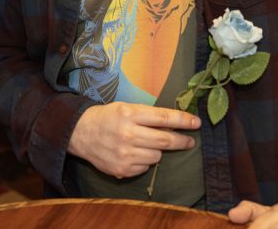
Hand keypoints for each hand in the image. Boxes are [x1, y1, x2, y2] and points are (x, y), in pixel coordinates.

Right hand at [67, 102, 199, 177]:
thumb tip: (174, 123)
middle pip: (165, 140)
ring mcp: (125, 154)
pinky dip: (144, 161)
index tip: (196, 122)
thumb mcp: (126, 108)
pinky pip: (145, 167)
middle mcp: (128, 134)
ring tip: (146, 144)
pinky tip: (134, 154)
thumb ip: (148, 116)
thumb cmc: (107, 118)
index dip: (183, 120)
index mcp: (130, 114)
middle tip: (190, 141)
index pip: (164, 118)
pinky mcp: (122, 169)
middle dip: (182, 140)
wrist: (81, 133)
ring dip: (157, 151)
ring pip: (157, 156)